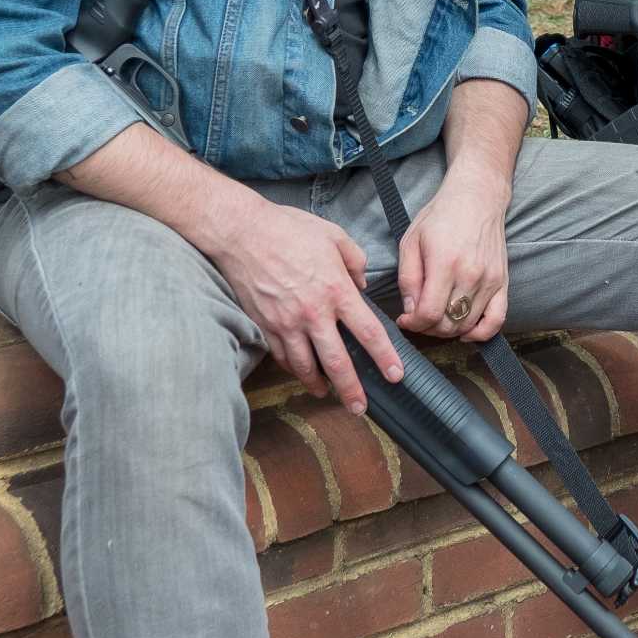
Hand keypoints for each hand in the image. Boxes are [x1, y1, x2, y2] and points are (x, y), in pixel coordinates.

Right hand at [205, 196, 401, 409]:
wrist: (242, 232)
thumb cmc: (289, 229)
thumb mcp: (334, 235)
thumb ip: (356, 261)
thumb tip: (362, 284)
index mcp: (336, 290)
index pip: (368, 332)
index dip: (384, 357)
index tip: (395, 375)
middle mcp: (313, 313)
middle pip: (337, 362)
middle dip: (352, 390)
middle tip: (361, 408)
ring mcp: (286, 323)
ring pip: (306, 366)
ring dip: (319, 385)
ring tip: (329, 395)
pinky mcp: (265, 325)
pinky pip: (282, 356)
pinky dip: (293, 369)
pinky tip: (301, 373)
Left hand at [398, 168, 512, 343]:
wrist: (477, 197)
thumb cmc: (441, 215)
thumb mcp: (411, 240)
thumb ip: (408, 278)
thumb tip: (410, 310)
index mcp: (445, 263)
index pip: (429, 313)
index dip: (413, 323)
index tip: (405, 319)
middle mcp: (470, 275)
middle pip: (447, 323)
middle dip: (427, 328)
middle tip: (418, 317)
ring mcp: (490, 280)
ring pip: (467, 324)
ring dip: (448, 330)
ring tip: (436, 318)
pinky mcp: (502, 282)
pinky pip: (497, 320)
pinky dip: (481, 333)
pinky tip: (465, 331)